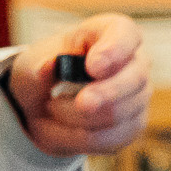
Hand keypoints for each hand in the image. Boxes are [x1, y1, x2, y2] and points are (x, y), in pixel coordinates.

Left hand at [8, 13, 150, 156]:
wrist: (45, 100)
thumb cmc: (46, 70)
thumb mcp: (32, 63)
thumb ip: (38, 65)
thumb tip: (48, 67)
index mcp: (111, 32)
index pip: (125, 34)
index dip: (115, 50)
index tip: (94, 67)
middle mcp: (134, 62)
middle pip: (135, 79)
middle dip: (106, 94)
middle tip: (84, 104)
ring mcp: (139, 96)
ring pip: (118, 114)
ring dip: (76, 118)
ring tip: (50, 109)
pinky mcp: (132, 126)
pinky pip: (110, 139)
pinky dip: (78, 138)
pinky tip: (59, 127)